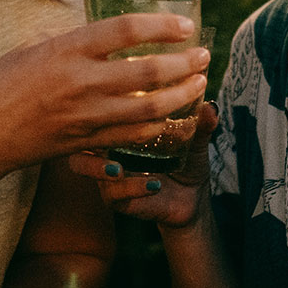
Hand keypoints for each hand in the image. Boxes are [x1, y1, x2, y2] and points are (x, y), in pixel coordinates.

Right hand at [0, 13, 208, 172]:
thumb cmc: (2, 84)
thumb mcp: (34, 47)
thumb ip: (72, 40)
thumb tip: (102, 35)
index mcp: (68, 49)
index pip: (125, 31)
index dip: (162, 26)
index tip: (185, 26)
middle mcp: (81, 81)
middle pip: (147, 72)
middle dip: (184, 63)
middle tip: (203, 55)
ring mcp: (87, 115)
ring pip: (149, 108)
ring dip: (182, 95)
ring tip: (200, 83)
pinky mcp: (88, 142)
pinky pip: (135, 136)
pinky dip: (162, 127)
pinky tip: (177, 117)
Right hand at [65, 102, 216, 229]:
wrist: (192, 197)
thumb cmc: (186, 158)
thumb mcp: (195, 137)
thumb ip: (202, 122)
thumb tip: (210, 107)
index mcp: (119, 124)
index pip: (96, 106)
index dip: (96, 97)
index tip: (114, 90)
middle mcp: (106, 146)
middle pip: (77, 132)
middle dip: (87, 125)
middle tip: (110, 123)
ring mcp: (106, 172)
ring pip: (82, 164)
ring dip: (99, 165)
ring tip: (121, 167)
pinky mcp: (115, 197)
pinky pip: (112, 192)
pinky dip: (131, 187)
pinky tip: (153, 185)